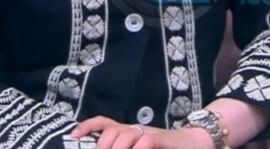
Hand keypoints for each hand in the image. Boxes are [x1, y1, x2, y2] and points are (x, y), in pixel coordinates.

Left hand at [71, 115, 214, 148]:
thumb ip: (128, 147)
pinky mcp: (162, 139)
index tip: (73, 135)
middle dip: (101, 146)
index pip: (105, 123)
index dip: (88, 126)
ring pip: (125, 135)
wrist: (196, 143)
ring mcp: (150, 133)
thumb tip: (107, 148)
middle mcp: (137, 129)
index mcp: (129, 132)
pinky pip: (145, 142)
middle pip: (112, 131)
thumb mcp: (142, 148)